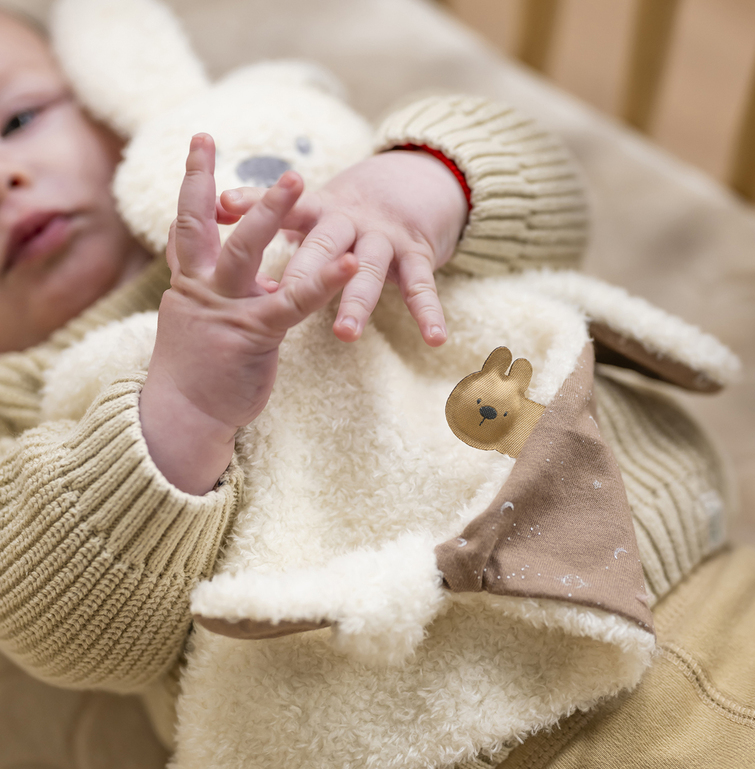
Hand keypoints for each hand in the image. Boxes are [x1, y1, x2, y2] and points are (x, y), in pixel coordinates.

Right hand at [140, 133, 356, 493]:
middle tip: (212, 138)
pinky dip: (322, 282)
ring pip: (244, 250)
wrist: (181, 419)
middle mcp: (200, 289)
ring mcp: (224, 309)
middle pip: (202, 224)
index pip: (189, 226)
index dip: (193, 184)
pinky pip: (291, 302)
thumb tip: (264, 282)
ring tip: (296, 179)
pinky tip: (348, 266)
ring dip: (271, 213)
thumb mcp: (209, 327)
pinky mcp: (252, 334)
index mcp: (190, 285)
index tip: (200, 146)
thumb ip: (234, 297)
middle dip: (212, 180)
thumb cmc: (199, 375)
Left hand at [218, 149, 468, 346]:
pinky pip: (422, 286)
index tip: (223, 204)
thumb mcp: (307, 210)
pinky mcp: (416, 254)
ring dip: (357, 300)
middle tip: (285, 292)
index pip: (281, 206)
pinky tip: (436, 338)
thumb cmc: (342, 215)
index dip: (254, 203)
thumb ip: (267, 214)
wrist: (408, 188)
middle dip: (305, 268)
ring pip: (370, 269)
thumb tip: (212, 208)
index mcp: (316, 210)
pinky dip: (429, 312)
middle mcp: (348, 220)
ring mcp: (383, 237)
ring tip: (344, 334)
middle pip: (323, 242)